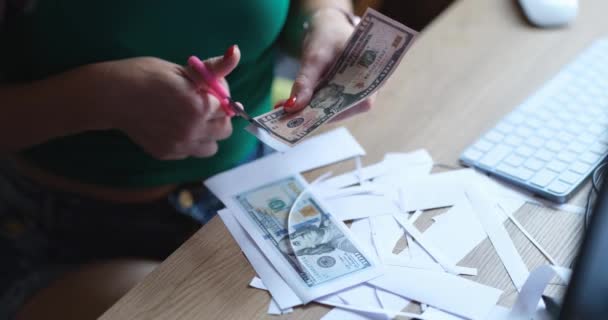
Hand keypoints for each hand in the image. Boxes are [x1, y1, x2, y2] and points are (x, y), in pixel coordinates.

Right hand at [100, 46, 240, 159]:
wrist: (111, 95)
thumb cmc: (147, 75)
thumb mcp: (183, 69)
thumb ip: (214, 68)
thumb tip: (235, 52)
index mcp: (201, 107)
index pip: (228, 106)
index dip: (219, 95)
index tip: (206, 88)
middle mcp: (193, 131)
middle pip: (224, 130)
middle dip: (218, 117)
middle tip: (202, 104)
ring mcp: (180, 146)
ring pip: (211, 148)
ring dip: (208, 134)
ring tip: (192, 118)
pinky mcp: (167, 154)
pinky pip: (191, 152)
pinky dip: (190, 142)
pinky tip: (176, 126)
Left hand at [283, 9, 375, 121]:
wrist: (329, 27)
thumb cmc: (328, 36)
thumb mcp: (315, 56)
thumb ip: (305, 82)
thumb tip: (292, 107)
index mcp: (374, 72)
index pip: (361, 102)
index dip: (337, 112)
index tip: (312, 117)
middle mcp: (370, 87)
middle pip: (348, 108)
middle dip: (321, 114)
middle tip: (294, 118)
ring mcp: (357, 92)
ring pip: (338, 109)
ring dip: (316, 112)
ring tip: (291, 113)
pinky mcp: (344, 94)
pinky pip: (331, 104)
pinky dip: (315, 107)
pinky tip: (297, 107)